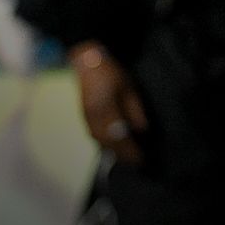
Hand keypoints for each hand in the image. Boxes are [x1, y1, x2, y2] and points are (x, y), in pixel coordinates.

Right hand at [71, 43, 149, 164]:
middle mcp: (93, 117)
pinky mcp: (83, 117)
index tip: (141, 158)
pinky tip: (112, 146)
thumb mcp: (128, 88)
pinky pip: (94, 135)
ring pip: (99, 141)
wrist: (86, 62)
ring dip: (113, 151)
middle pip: (108, 142)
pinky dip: (104, 144)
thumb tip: (141, 129)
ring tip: (126, 157)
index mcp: (105, 109)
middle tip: (136, 162)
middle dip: (122, 154)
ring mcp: (86, 118)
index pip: (119, 136)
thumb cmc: (110, 72)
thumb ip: (134, 109)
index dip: (130, 149)